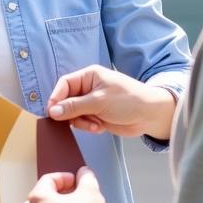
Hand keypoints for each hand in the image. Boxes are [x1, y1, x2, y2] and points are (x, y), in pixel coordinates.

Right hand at [47, 65, 175, 139]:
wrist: (150, 115)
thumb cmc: (128, 100)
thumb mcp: (99, 101)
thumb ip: (74, 106)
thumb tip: (52, 111)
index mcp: (89, 76)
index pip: (64, 84)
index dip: (56, 98)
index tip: (52, 112)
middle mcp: (89, 87)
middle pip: (66, 101)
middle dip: (71, 113)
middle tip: (78, 121)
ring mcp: (92, 102)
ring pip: (73, 114)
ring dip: (81, 122)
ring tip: (95, 125)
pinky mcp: (97, 115)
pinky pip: (83, 122)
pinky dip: (88, 126)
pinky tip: (100, 127)